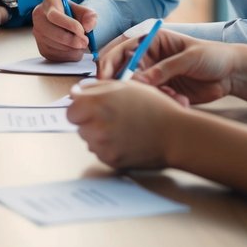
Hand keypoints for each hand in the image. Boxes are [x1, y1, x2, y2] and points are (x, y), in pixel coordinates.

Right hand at [33, 0, 96, 61]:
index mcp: (49, 3)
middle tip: (85, 42)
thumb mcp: (84, 11)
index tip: (82, 31)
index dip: (69, 25)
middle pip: (53, 33)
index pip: (54, 16)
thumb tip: (88, 27)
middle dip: (72, 40)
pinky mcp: (42, 48)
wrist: (67, 25)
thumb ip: (90, 16)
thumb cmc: (75, 15)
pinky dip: (69, 55)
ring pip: (55, 46)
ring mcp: (38, 34)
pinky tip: (74, 49)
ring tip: (80, 44)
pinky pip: (56, 56)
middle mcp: (39, 17)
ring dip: (72, 48)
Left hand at [66, 79, 185, 169]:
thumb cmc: (154, 108)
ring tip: (122, 129)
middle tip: (113, 117)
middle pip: (79, 125)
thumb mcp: (126, 86)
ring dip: (98, 135)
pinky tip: (126, 140)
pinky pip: (100, 152)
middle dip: (90, 121)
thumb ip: (97, 87)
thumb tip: (79, 90)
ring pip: (88, 139)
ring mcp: (102, 145)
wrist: (175, 134)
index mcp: (95, 103)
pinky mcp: (110, 160)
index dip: (82, 107)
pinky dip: (109, 148)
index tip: (92, 107)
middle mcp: (95, 125)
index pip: (71, 110)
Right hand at [95, 28, 237, 104]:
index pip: (122, 50)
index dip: (109, 64)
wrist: (232, 74)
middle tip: (131, 96)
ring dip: (150, 95)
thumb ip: (164, 69)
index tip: (104, 79)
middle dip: (127, 85)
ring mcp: (155, 75)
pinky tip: (181, 100)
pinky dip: (162, 102)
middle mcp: (149, 58)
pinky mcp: (163, 91)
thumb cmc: (212, 56)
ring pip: (138, 89)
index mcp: (152, 41)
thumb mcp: (189, 58)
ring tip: (173, 95)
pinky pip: (152, 99)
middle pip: (124, 72)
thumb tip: (140, 81)